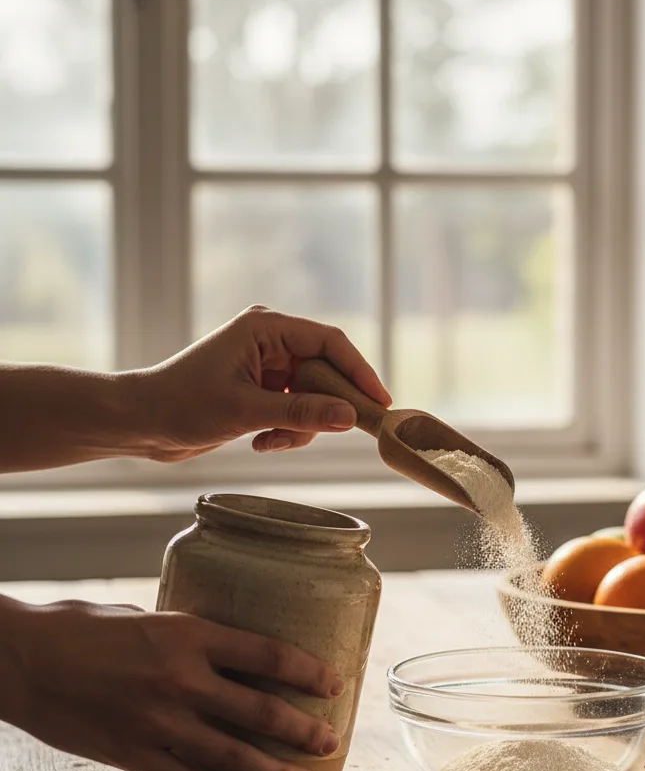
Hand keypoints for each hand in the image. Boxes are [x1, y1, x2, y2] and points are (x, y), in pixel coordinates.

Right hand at [0, 595, 344, 770]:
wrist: (16, 661)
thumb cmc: (79, 628)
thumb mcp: (145, 616)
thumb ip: (187, 636)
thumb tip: (223, 649)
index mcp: (188, 635)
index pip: (266, 654)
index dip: (308, 671)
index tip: (334, 682)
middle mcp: (180, 681)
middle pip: (259, 711)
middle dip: (302, 729)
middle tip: (331, 740)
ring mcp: (158, 723)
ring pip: (233, 756)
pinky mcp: (134, 756)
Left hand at [136, 305, 391, 461]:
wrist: (139, 422)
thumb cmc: (181, 405)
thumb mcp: (246, 411)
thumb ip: (301, 413)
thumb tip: (349, 416)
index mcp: (265, 327)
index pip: (330, 342)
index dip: (359, 371)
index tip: (379, 403)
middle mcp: (270, 341)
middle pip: (326, 371)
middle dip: (326, 406)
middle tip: (338, 431)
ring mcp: (266, 365)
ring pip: (313, 396)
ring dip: (301, 425)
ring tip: (271, 442)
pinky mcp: (261, 389)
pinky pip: (296, 410)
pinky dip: (287, 430)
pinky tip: (260, 442)